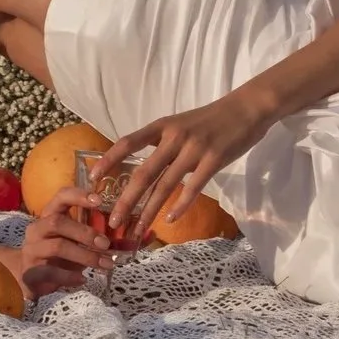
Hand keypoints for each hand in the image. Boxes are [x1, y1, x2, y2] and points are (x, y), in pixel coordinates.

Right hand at [10, 184, 116, 300]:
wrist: (28, 278)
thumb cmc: (56, 254)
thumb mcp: (72, 241)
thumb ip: (90, 236)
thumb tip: (121, 240)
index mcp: (48, 215)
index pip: (60, 197)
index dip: (79, 196)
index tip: (99, 201)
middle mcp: (37, 229)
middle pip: (57, 222)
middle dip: (85, 232)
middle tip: (106, 244)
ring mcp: (32, 250)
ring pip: (57, 246)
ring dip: (85, 256)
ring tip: (104, 264)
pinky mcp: (29, 271)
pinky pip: (51, 271)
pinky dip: (70, 276)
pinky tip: (83, 279)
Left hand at [92, 87, 274, 243]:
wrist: (246, 108)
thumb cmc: (211, 119)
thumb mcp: (180, 124)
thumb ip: (162, 143)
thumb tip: (142, 170)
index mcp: (163, 126)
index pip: (128, 143)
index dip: (108, 161)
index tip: (93, 180)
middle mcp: (174, 137)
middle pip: (144, 172)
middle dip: (126, 200)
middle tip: (113, 221)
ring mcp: (195, 149)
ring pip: (165, 186)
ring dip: (149, 210)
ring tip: (137, 229)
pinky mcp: (214, 160)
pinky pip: (193, 188)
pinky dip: (180, 206)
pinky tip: (170, 220)